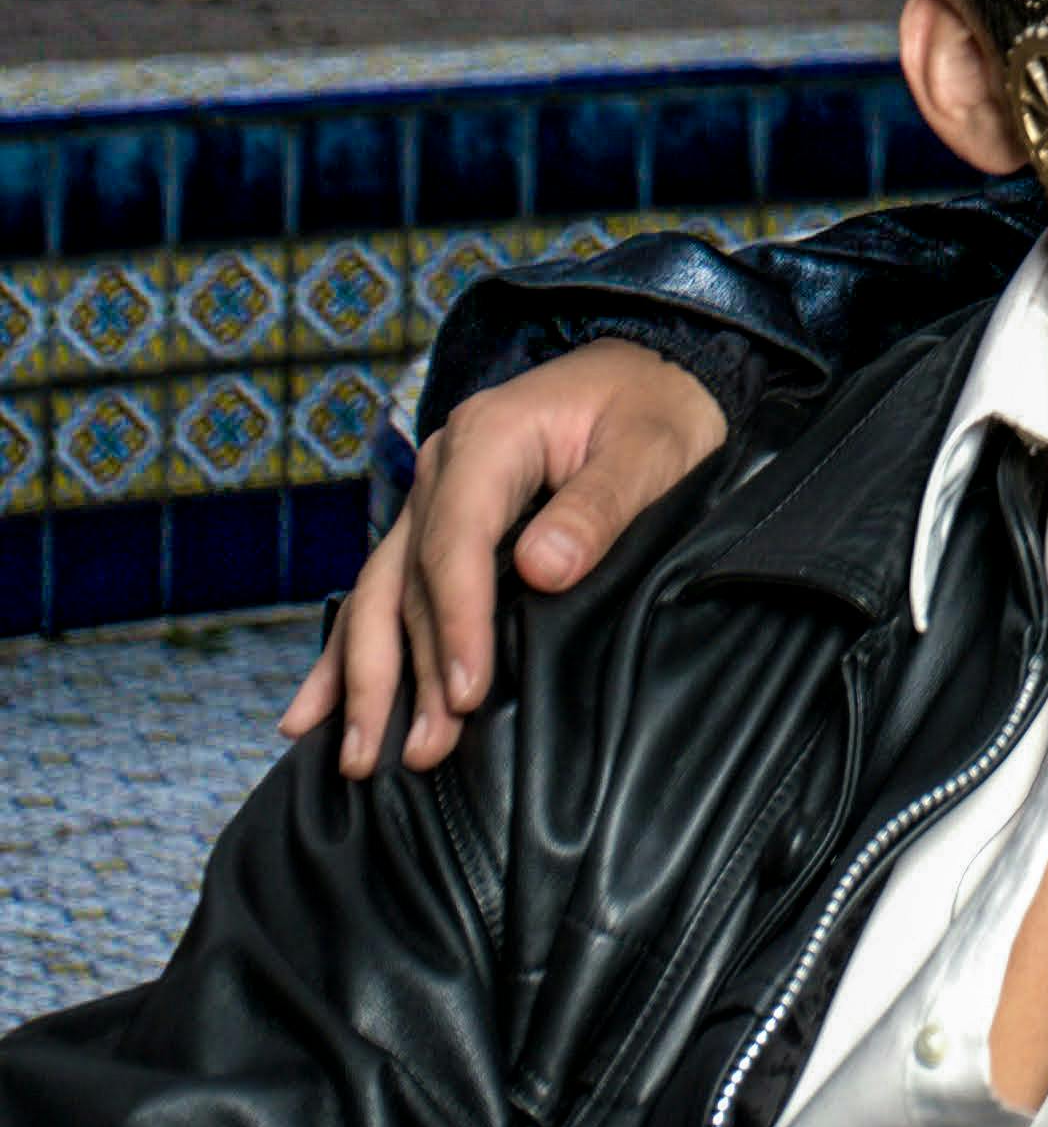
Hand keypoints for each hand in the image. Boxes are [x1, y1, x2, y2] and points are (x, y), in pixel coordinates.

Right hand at [278, 343, 727, 778]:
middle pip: (407, 580)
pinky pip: (383, 589)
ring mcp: (431, 494)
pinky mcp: (436, 521)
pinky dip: (347, 652)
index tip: (466, 695)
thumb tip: (542, 569)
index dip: (457, 624)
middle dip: (401, 673)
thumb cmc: (654, 410)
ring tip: (359, 757)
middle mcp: (444, 465)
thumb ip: (597, 506)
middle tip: (408, 753)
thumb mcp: (649, 450)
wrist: (645, 369)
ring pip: (382, 593)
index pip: (456, 543)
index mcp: (489, 437)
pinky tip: (314, 713)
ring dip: (368, 677)